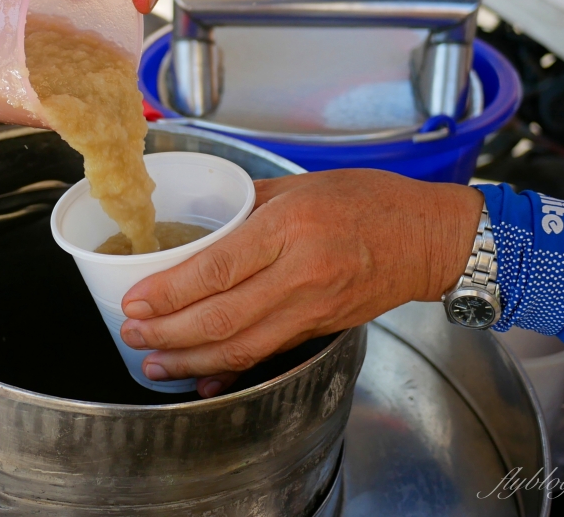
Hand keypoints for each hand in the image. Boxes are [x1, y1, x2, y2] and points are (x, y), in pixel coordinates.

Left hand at [119, 169, 483, 397]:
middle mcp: (299, 274)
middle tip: (133, 333)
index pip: (216, 269)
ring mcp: (312, 309)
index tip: (136, 300)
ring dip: (190, 360)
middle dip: (167, 333)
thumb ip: (246, 206)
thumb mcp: (301, 186)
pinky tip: (202, 377)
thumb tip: (200, 226)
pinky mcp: (321, 330)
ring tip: (153, 362)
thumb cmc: (369, 202)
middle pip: (220, 317)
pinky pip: (268, 355)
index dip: (169, 292)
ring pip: (241, 347)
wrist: (430, 240)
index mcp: (288, 228)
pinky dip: (231, 371)